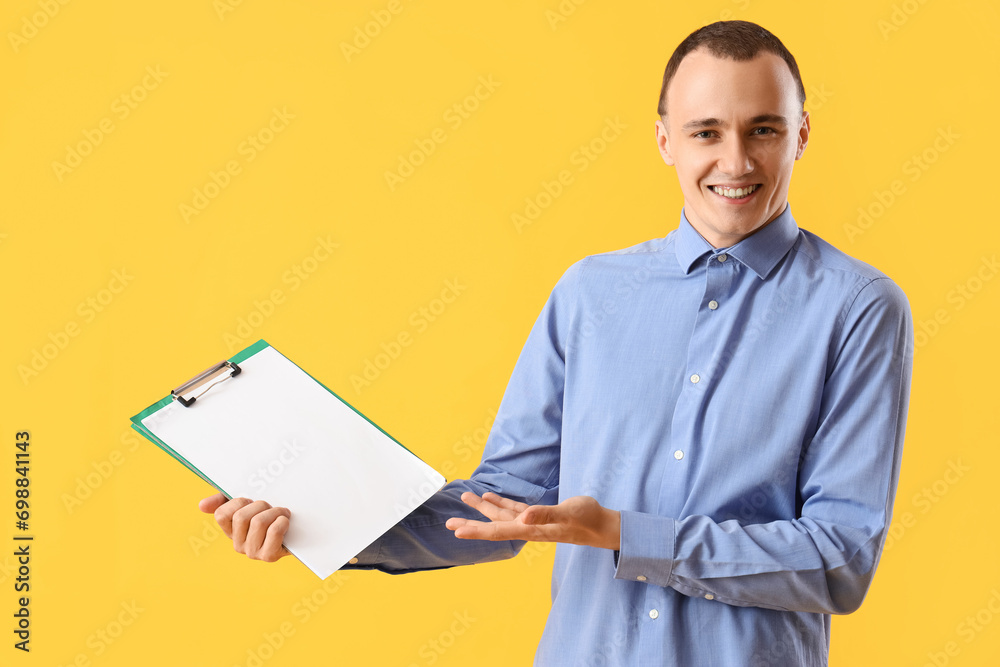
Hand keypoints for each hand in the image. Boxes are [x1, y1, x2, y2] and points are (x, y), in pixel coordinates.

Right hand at [198, 492, 291, 562]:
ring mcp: (253, 552)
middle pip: (242, 517)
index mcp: (230, 531)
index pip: (222, 514)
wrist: (298, 533)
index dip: (237, 502)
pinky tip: (285, 522)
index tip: (250, 500)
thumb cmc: (270, 516)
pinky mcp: (269, 556)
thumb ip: (223, 500)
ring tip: (282, 513)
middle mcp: (238, 545)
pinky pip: (273, 532)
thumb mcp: (247, 504)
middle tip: (271, 506)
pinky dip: (282, 522)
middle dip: (260, 505)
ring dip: (275, 512)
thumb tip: (202, 505)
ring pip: (259, 522)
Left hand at [445, 492, 620, 550]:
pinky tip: (489, 496)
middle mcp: (527, 527)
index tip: (457, 531)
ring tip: (464, 498)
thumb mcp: (568, 513)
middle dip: (471, 523)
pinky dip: (500, 503)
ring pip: (501, 515)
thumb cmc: (587, 519)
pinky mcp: (537, 515)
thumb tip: (523, 518)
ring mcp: (531, 521)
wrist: (602, 526)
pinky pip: (513, 509)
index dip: (477, 531)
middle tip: (448, 522)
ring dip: (482, 508)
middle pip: (493, 526)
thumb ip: (545, 515)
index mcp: (531, 529)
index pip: (499, 531)